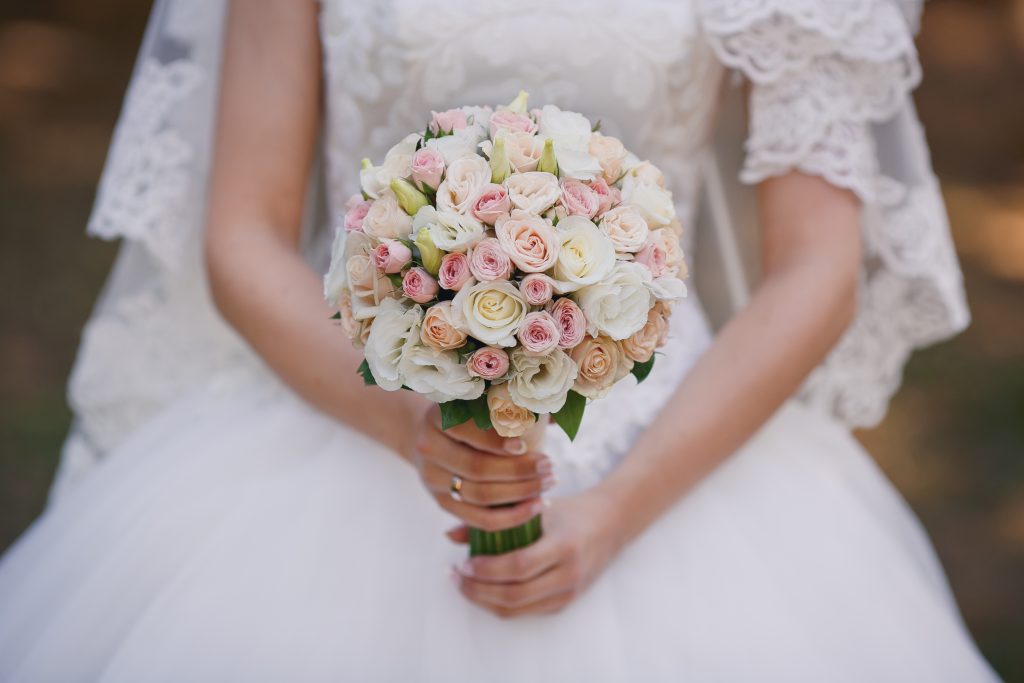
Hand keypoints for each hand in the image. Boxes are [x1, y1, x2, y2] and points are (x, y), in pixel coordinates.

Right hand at [411, 405, 554, 531]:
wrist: (433, 437)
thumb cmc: (469, 416)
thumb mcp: (482, 403)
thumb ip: (516, 405)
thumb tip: (554, 417)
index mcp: (436, 417)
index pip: (464, 430)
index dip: (494, 440)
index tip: (524, 444)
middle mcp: (429, 448)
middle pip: (476, 467)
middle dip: (518, 470)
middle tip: (549, 465)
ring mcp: (433, 479)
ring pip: (479, 495)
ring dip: (519, 493)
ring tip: (547, 484)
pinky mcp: (442, 503)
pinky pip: (478, 519)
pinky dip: (510, 517)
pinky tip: (536, 506)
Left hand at [447, 489, 623, 617]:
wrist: (611, 523)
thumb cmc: (570, 511)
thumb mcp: (536, 507)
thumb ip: (495, 519)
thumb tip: (450, 534)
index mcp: (563, 545)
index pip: (519, 565)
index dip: (486, 569)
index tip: (463, 562)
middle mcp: (569, 573)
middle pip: (515, 595)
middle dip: (478, 590)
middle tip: (456, 576)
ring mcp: (569, 592)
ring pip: (517, 610)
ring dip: (485, 601)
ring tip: (464, 584)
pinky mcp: (565, 602)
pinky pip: (526, 611)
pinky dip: (501, 604)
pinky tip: (485, 589)